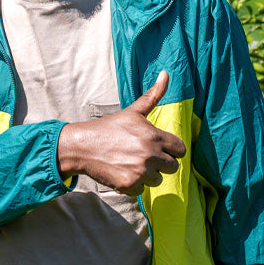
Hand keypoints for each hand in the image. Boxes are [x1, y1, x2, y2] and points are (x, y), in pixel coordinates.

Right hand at [57, 71, 186, 195]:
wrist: (83, 145)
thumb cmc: (109, 127)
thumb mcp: (133, 112)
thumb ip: (153, 96)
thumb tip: (166, 73)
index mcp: (154, 136)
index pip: (181, 150)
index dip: (170, 149)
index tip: (157, 146)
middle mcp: (150, 154)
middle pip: (172, 167)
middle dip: (159, 163)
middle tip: (140, 155)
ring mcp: (141, 171)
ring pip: (157, 180)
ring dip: (147, 175)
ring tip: (129, 163)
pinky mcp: (130, 185)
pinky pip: (142, 191)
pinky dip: (133, 185)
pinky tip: (122, 172)